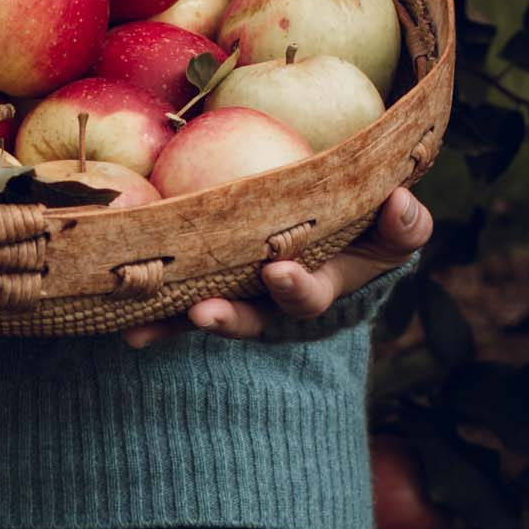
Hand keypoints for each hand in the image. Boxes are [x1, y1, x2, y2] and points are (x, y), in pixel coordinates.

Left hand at [122, 186, 430, 349]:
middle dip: (230, 317)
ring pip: (210, 314)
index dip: (294, 287)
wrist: (336, 227)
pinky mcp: (207, 285)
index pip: (309, 293)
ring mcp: (241, 295)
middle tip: (205, 312)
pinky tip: (125, 327)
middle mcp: (275, 299)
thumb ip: (403, 222)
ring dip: (178, 323)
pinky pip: (176, 302)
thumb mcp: (393, 225)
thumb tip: (400, 201)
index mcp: (322, 284)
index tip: (278, 272)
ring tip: (146, 327)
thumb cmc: (366, 224)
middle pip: (253, 315)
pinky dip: (153, 318)